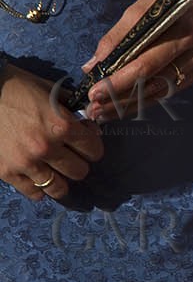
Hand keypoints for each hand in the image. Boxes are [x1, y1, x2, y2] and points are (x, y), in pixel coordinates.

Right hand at [0, 63, 102, 200]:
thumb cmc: (18, 89)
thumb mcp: (51, 92)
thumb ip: (73, 109)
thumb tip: (91, 125)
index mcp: (62, 125)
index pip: (94, 150)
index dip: (93, 147)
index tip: (86, 144)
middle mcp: (47, 147)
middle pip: (80, 171)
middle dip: (79, 163)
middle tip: (71, 156)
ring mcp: (26, 162)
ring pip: (58, 188)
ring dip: (61, 179)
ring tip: (57, 172)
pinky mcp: (6, 172)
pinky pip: (33, 192)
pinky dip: (39, 189)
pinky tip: (38, 179)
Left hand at [82, 0, 192, 120]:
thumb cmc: (172, 0)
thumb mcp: (144, 6)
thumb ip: (119, 34)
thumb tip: (93, 65)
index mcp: (183, 29)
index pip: (146, 60)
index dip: (119, 78)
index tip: (93, 90)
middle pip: (153, 80)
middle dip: (119, 95)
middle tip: (94, 107)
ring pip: (159, 91)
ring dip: (128, 104)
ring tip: (102, 112)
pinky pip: (168, 91)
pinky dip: (144, 101)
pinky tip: (123, 108)